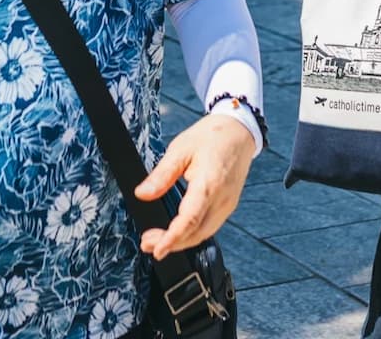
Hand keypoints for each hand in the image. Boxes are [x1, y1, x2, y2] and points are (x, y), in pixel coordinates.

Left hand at [134, 114, 258, 259]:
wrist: (238, 131)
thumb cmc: (211, 137)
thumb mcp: (180, 149)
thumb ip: (161, 175)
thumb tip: (142, 194)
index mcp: (210, 184)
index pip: (190, 219)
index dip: (173, 238)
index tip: (157, 249)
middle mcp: (222, 199)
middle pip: (197, 233)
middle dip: (172, 244)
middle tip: (147, 244)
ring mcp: (228, 205)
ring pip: (204, 234)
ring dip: (181, 242)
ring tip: (157, 241)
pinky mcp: (228, 205)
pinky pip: (210, 227)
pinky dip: (192, 234)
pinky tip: (177, 232)